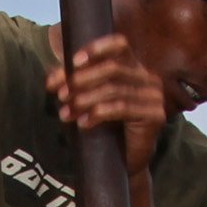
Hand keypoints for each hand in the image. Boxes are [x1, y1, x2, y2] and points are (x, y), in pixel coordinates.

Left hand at [44, 30, 169, 173]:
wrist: (125, 161)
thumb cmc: (107, 127)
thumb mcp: (90, 99)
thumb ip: (76, 83)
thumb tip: (52, 77)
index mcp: (134, 67)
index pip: (120, 44)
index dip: (97, 48)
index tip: (73, 62)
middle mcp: (148, 78)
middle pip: (112, 68)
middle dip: (81, 80)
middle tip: (60, 94)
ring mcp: (154, 96)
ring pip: (113, 89)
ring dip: (84, 100)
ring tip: (65, 113)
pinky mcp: (155, 115)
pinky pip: (122, 108)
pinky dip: (98, 114)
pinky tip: (83, 124)